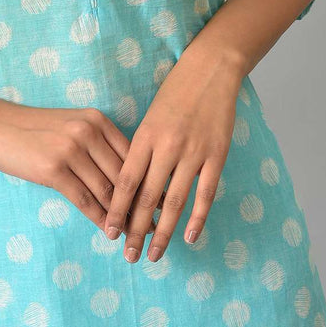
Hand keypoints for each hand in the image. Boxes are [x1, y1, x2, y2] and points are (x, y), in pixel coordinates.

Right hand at [0, 102, 153, 235]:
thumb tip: (124, 180)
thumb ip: (97, 146)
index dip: (149, 182)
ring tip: (135, 236)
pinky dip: (100, 219)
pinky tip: (108, 232)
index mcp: (97, 119)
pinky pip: (85, 200)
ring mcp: (70, 149)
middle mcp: (88, 131)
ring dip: (122, 218)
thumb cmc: (32, 129)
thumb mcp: (70, 126)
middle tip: (155, 227)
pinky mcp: (53, 170)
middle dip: (141, 204)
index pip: (133, 155)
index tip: (164, 204)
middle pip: (125, 175)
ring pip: (107, 191)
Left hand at [103, 51, 241, 262]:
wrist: (209, 71)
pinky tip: (189, 237)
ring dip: (163, 232)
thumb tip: (131, 189)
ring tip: (154, 254)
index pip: (126, 182)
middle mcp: (167, 146)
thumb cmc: (174, 95)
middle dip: (135, 229)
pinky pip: (205, 194)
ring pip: (174, 201)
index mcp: (145, 136)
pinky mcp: (216, 156)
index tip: (108, 232)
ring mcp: (193, 152)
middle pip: (147, 197)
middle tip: (128, 255)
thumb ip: (142, 151)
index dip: (116, 209)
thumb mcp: (149, 118)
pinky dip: (197, 218)